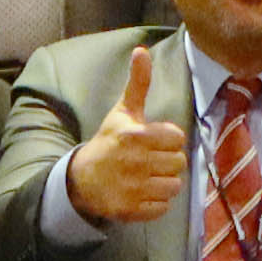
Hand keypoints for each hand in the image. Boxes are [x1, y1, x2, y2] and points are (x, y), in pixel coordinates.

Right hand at [64, 42, 185, 230]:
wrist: (82, 179)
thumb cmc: (109, 142)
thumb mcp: (122, 112)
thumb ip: (138, 83)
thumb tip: (141, 50)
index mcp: (135, 136)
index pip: (177, 138)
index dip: (168, 139)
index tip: (153, 141)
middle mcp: (135, 162)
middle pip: (179, 163)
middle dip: (168, 161)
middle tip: (151, 159)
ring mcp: (134, 189)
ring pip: (174, 186)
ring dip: (165, 182)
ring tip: (149, 176)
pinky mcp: (133, 210)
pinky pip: (164, 208)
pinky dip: (157, 202)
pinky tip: (142, 192)